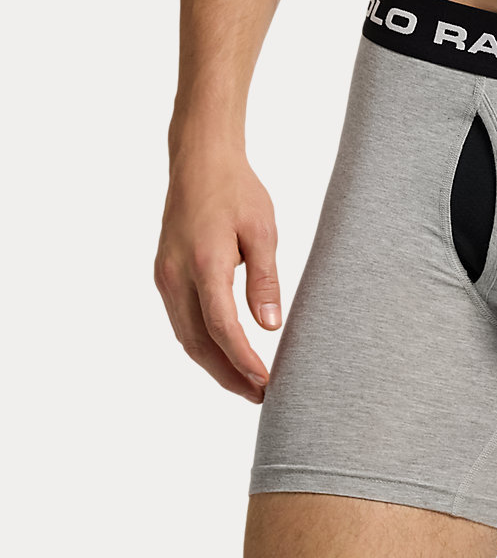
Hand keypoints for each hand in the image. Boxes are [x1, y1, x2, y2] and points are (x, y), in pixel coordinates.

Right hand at [154, 147, 281, 402]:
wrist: (200, 161)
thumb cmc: (237, 190)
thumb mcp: (262, 230)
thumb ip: (264, 279)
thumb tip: (270, 327)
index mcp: (204, 263)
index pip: (221, 327)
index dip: (243, 361)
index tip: (266, 382)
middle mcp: (176, 276)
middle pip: (198, 343)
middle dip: (227, 375)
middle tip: (260, 396)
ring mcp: (165, 277)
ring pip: (185, 336)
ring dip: (213, 364)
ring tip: (245, 383)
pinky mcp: (164, 275)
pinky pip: (180, 320)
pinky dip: (201, 343)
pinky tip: (222, 352)